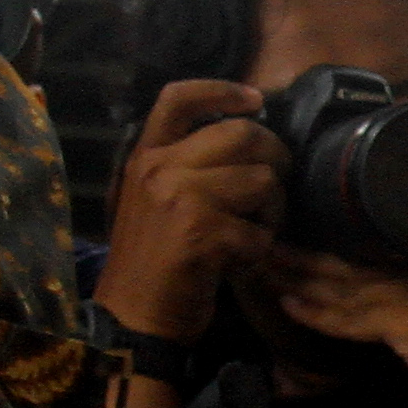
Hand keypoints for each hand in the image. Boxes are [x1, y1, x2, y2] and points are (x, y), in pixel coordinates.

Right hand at [97, 79, 282, 346]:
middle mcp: (160, 168)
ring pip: (262, 181)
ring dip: (271, 213)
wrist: (132, 317)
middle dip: (275, 158)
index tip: (256, 101)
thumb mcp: (151, 200)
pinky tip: (238, 265)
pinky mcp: (200, 233)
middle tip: (274, 187)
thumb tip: (246, 135)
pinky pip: (259, 232)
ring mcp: (179, 198)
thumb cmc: (151, 261)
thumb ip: (184, 165)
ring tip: (254, 234)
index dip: (222, 90)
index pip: (178, 98)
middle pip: (242, 134)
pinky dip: (258, 253)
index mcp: (146, 156)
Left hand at [261, 245, 407, 407]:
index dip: (342, 243)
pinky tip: (290, 305)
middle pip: (359, 257)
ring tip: (263, 265)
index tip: (306, 239)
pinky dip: (320, 312)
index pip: (382, 247)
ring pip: (349, 281)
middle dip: (310, 252)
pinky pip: (354, 317)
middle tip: (268, 242)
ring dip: (301, 274)